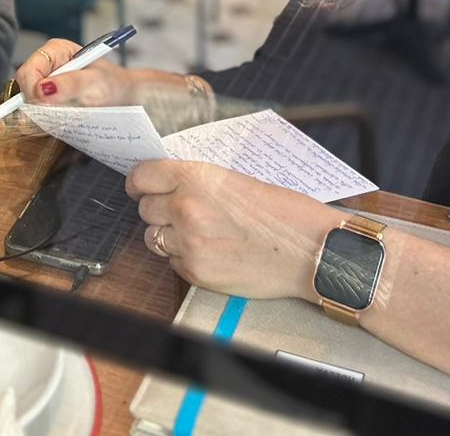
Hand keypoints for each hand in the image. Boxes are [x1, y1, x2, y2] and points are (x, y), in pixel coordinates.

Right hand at [12, 39, 184, 107]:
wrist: (125, 99)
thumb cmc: (114, 85)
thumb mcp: (96, 83)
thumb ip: (70, 84)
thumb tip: (43, 90)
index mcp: (55, 51)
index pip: (27, 71)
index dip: (32, 92)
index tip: (45, 107)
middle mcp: (46, 66)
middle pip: (24, 88)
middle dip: (37, 105)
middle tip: (58, 115)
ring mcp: (45, 84)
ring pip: (28, 103)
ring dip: (42, 115)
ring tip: (66, 116)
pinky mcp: (47, 101)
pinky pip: (36, 114)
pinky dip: (46, 121)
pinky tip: (63, 121)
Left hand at [126, 161, 331, 301]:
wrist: (309, 249)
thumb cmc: (282, 211)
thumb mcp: (234, 179)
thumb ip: (197, 181)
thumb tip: (169, 183)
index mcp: (195, 177)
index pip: (141, 176)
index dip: (140, 182)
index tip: (142, 186)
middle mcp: (185, 208)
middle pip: (144, 208)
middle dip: (158, 209)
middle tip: (177, 210)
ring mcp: (189, 243)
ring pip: (153, 238)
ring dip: (168, 234)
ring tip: (196, 233)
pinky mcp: (196, 272)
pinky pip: (173, 262)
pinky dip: (184, 257)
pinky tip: (210, 251)